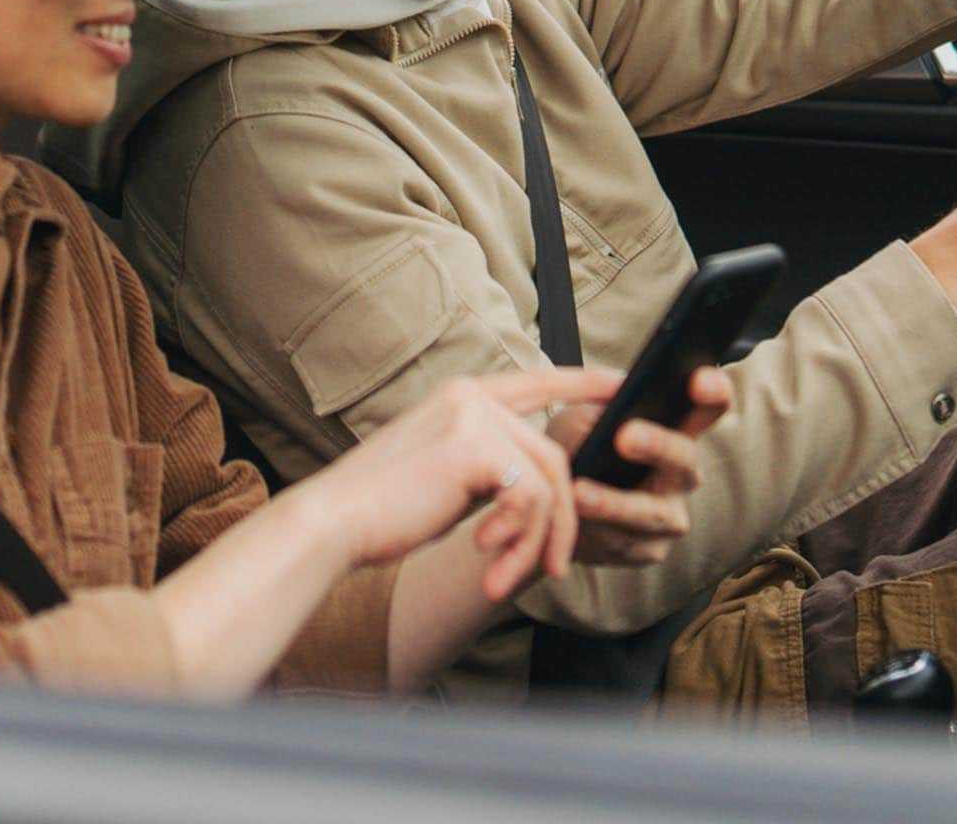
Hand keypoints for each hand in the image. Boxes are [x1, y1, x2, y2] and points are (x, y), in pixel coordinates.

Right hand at [302, 369, 622, 601]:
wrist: (336, 522)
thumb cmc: (384, 510)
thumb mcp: (447, 477)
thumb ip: (490, 468)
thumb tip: (543, 489)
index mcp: (463, 396)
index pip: (538, 380)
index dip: (583, 382)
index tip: (621, 385)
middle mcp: (472, 396)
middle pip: (553, 454)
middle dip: (562, 519)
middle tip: (551, 569)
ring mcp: (474, 417)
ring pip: (549, 481)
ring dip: (540, 540)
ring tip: (513, 577)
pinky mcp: (475, 447)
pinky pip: (531, 499)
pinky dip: (520, 541)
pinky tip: (488, 561)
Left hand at [547, 365, 733, 565]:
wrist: (551, 500)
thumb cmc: (576, 444)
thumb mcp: (581, 415)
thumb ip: (597, 405)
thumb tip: (612, 398)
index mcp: (676, 430)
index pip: (708, 406)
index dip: (713, 391)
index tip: (699, 378)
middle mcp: (682, 473)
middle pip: (684, 457)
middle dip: (657, 446)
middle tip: (624, 436)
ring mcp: (670, 515)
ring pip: (651, 512)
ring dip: (614, 502)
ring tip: (578, 491)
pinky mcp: (648, 550)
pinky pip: (626, 542)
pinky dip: (596, 529)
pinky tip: (573, 519)